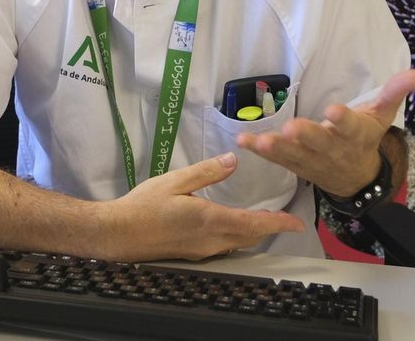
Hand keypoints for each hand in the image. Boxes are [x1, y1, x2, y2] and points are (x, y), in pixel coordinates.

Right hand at [95, 152, 304, 260]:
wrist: (118, 234)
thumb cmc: (143, 206)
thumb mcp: (174, 181)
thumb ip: (206, 172)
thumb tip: (233, 160)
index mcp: (209, 219)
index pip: (253, 224)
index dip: (278, 224)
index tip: (296, 223)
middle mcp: (211, 240)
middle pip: (250, 237)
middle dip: (270, 228)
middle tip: (285, 218)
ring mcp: (202, 250)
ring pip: (239, 244)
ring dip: (255, 233)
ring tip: (266, 220)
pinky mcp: (194, 254)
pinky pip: (225, 247)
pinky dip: (238, 236)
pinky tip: (234, 226)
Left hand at [234, 68, 414, 196]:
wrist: (356, 180)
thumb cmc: (365, 139)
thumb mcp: (382, 116)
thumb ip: (394, 92)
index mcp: (355, 135)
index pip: (350, 126)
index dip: (343, 120)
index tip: (334, 111)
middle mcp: (333, 149)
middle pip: (319, 143)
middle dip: (306, 136)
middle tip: (293, 128)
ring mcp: (311, 160)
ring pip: (294, 155)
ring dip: (277, 148)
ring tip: (261, 141)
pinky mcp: (295, 165)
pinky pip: (277, 160)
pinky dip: (260, 152)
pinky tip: (244, 142)